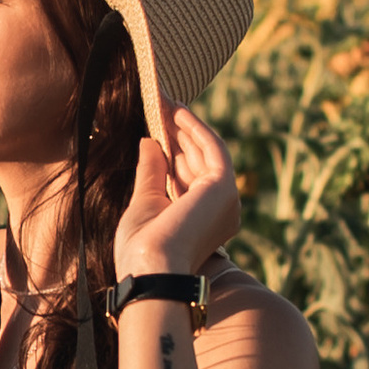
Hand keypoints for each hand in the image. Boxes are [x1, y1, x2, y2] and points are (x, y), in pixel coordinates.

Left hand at [113, 101, 239, 277]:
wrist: (150, 268)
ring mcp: (225, 200)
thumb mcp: (144, 203)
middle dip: (177, 130)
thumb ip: (151, 172)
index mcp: (201, 219)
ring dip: (184, 124)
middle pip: (197, 160)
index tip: (158, 124)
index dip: (174, 147)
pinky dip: (195, 128)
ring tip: (163, 99)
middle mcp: (219, 210)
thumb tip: (149, 141)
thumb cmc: (142, 249)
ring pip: (205, 151)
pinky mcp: (225, 188)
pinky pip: (212, 149)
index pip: (188, 174)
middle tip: (159, 102)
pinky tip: (177, 111)